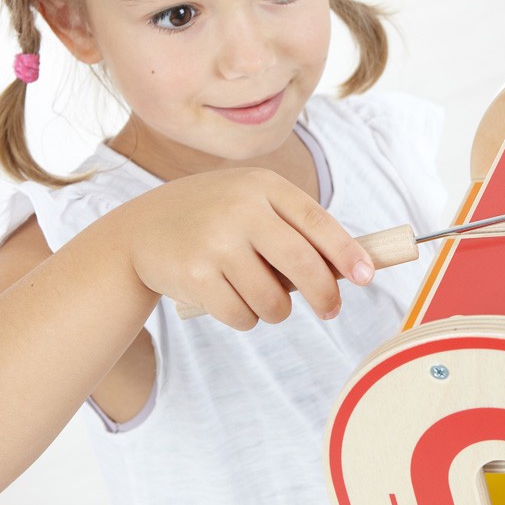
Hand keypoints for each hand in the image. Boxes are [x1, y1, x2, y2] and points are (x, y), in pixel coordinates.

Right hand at [103, 167, 374, 329]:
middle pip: (303, 264)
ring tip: (259, 296)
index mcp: (262, 186)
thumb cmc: (212, 220)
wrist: (137, 232)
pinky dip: (245, 318)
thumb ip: (294, 228)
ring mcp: (215, 242)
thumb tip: (349, 268)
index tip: (367, 275)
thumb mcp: (250, 204)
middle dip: (324, 295)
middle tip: (330, 310)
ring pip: (273, 299)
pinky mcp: (194, 275)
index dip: (346, 252)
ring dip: (275, 310)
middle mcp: (240, 209)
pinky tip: (230, 299)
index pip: (317, 221)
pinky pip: (242, 315)